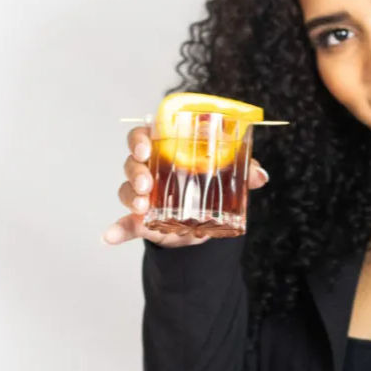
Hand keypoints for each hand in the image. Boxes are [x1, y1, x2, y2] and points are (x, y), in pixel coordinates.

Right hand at [102, 123, 269, 246]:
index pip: (145, 135)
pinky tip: (110, 236)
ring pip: (127, 190)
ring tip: (141, 207)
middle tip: (146, 183)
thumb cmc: (212, 188)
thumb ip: (245, 173)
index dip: (140, 138)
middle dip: (135, 170)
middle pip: (132, 161)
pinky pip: (125, 224)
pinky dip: (117, 230)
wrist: (206, 225)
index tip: (147, 147)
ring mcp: (143, 195)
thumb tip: (260, 176)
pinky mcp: (141, 221)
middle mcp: (150, 169)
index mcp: (167, 150)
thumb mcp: (230, 178)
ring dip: (130, 196)